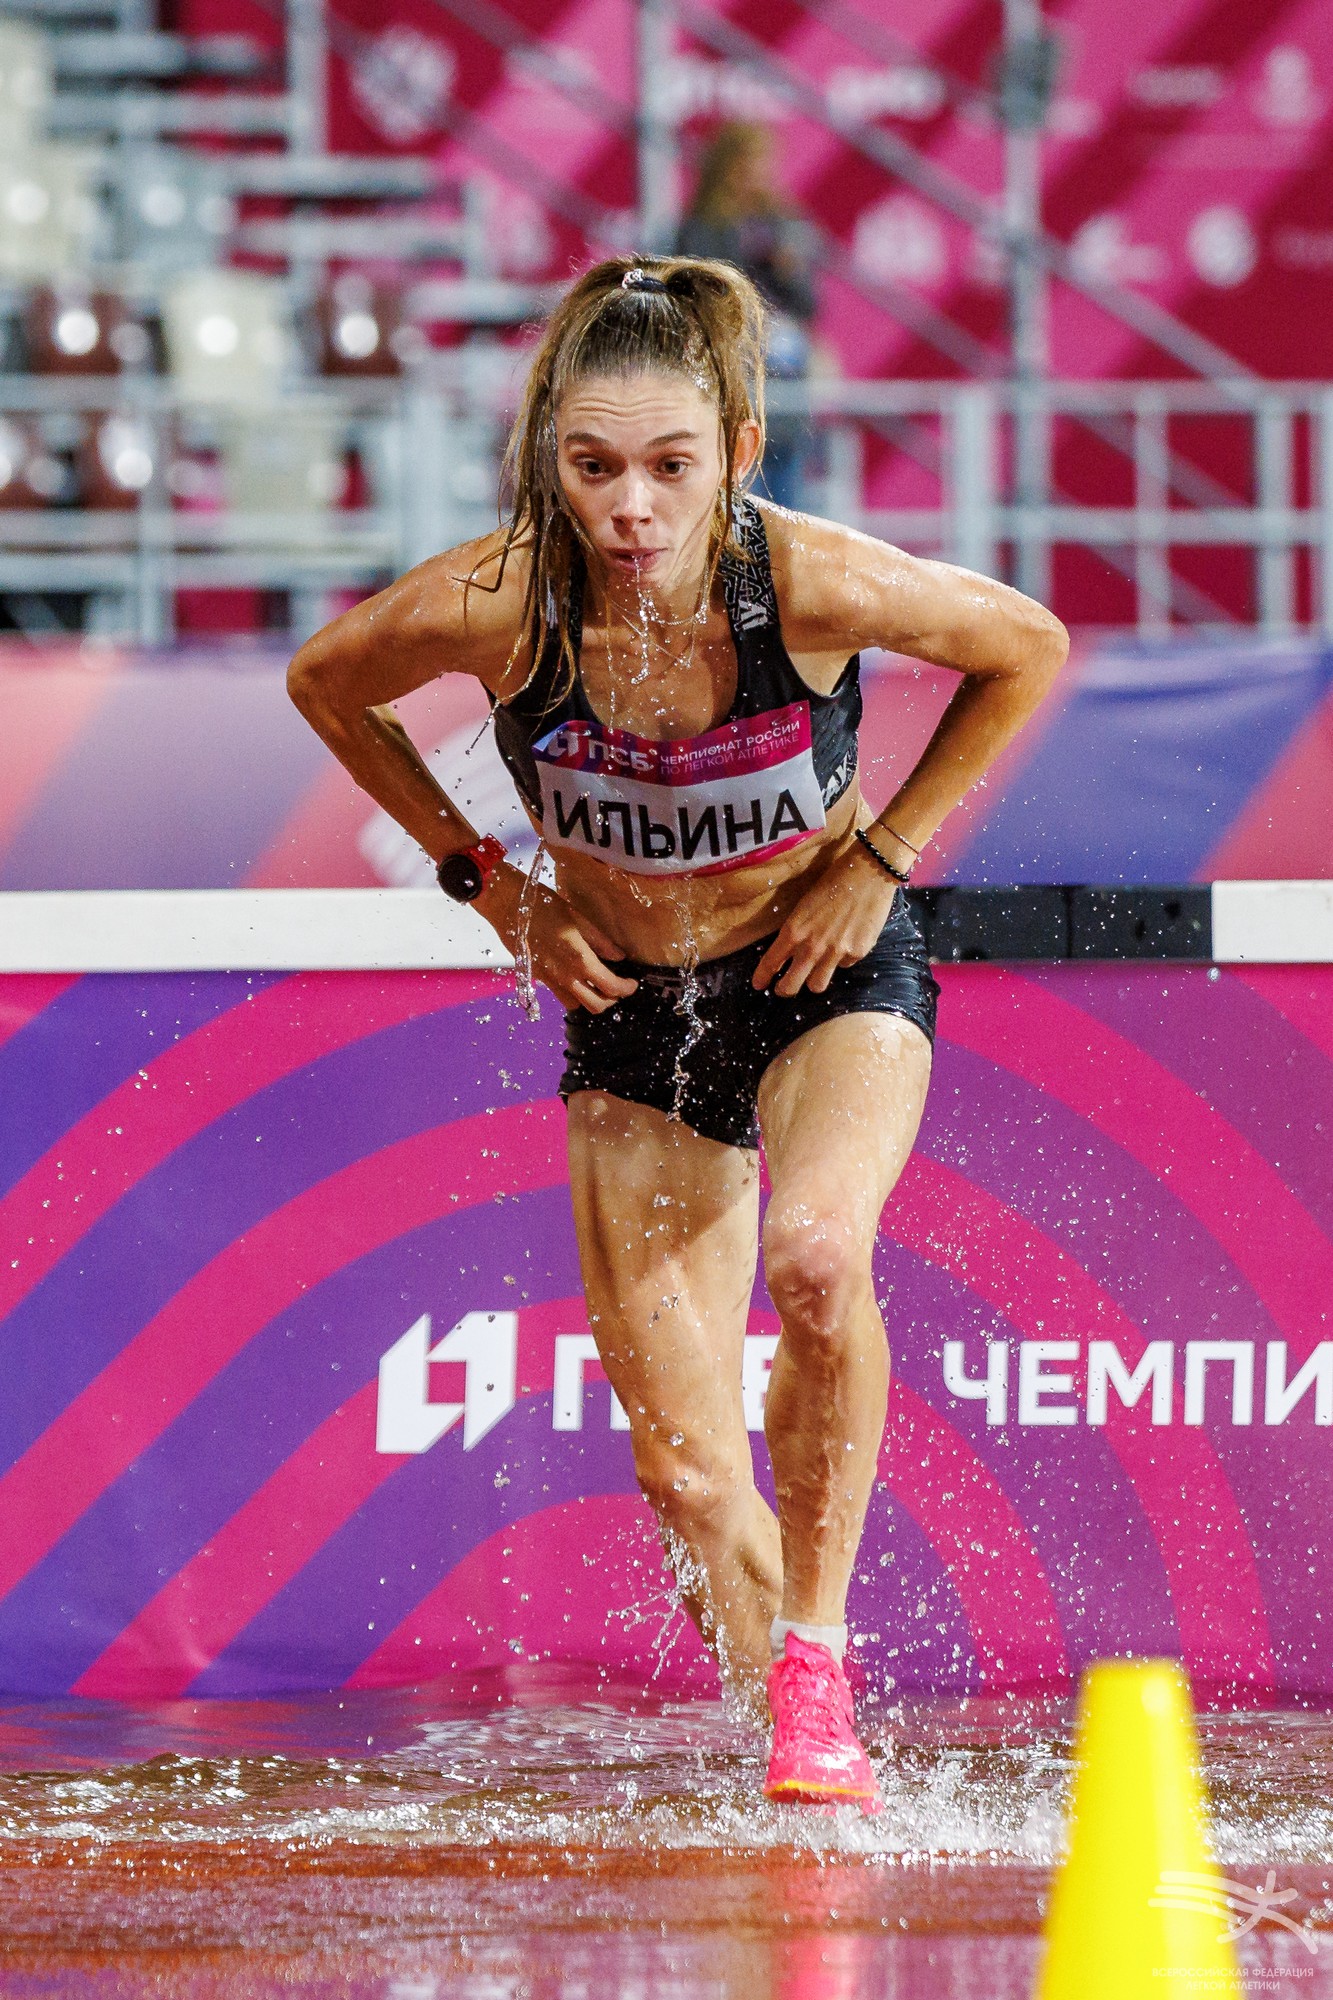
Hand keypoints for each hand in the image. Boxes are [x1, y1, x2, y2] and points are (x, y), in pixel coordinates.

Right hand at [475, 865, 638, 1012]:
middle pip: (596, 1006)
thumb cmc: (542, 904)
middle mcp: (565, 976)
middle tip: (617, 985)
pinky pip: (560, 996)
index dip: (626, 988)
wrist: (506, 904)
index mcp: (580, 959)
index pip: (611, 986)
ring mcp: (549, 980)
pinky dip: (573, 994)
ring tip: (596, 984)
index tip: (632, 982)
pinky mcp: (537, 978)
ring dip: (590, 1000)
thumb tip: (619, 955)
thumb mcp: (578, 917)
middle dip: (612, 999)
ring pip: (576, 1006)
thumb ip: (600, 940)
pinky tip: (576, 977)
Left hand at [752, 836, 899, 996]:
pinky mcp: (857, 953)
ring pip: (817, 985)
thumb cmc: (832, 882)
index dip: (762, 977)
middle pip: (791, 985)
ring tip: (814, 973)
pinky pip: (844, 966)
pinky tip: (846, 943)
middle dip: (784, 990)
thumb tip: (793, 950)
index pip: (771, 962)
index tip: (759, 984)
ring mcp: (836, 953)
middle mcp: (812, 947)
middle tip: (784, 988)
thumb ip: (797, 931)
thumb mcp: (804, 905)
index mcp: (794, 931)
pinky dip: (842, 960)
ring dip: (813, 981)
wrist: (867, 873)